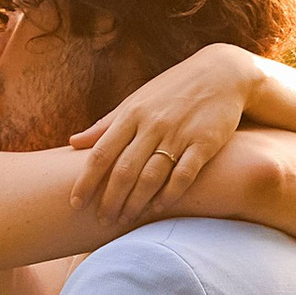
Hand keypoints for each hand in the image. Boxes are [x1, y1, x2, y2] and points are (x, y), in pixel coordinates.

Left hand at [72, 44, 257, 221]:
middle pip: (124, 170)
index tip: (75, 203)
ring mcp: (179, 134)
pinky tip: (157, 208)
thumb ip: (106, 124)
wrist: (222, 74)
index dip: (86, 181)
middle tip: (101, 220)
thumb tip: (73, 142)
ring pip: (151, 177)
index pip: (101, 153)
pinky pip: (183, 175)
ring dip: (135, 203)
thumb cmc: (172, 90)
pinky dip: (169, 194)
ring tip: (124, 220)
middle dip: (110, 200)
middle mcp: (152, 125)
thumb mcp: (136, 100)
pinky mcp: (204, 143)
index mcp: (132, 114)